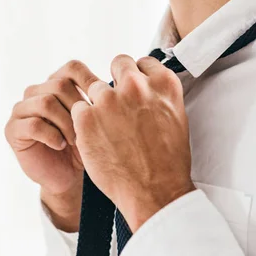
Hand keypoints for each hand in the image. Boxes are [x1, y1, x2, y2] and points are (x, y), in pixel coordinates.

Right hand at [4, 60, 104, 196]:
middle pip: (59, 85)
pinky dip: (52, 136)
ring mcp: (21, 108)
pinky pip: (33, 124)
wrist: (67, 175)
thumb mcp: (93, 119)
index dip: (89, 80)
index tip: (102, 100)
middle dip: (77, 108)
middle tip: (87, 130)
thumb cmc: (83, 144)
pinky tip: (60, 145)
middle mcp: (35, 91)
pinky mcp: (12, 129)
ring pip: (46, 102)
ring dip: (66, 123)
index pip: (72, 68)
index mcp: (55, 83)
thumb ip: (96, 98)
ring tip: (75, 140)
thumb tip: (109, 84)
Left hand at [70, 54, 195, 231]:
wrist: (154, 192)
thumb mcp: (176, 117)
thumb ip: (159, 95)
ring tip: (108, 129)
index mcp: (163, 83)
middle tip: (117, 103)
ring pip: (95, 88)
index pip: (142, 62)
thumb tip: (147, 86)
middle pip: (118, 63)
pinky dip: (84, 122)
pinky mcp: (86, 117)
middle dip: (116, 80)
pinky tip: (96, 138)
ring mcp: (109, 100)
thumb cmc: (169, 161)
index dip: (137, 76)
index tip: (134, 89)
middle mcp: (136, 85)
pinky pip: (78, 108)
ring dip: (99, 104)